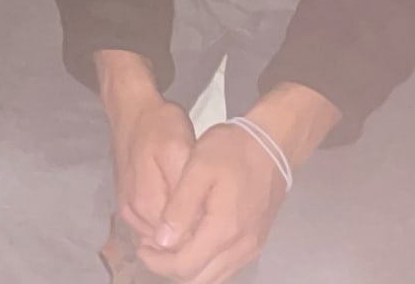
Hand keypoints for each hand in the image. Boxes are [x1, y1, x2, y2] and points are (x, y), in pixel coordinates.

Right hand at [99, 56, 198, 252]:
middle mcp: (134, 214)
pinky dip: (170, 224)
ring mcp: (129, 213)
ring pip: (162, 238)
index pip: (181, 240)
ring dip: (182, 230)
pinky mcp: (128, 207)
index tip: (218, 215)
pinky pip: (153, 229)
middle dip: (193, 233)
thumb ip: (184, 191)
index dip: (202, 232)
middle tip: (212, 211)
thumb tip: (195, 225)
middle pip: (170, 243)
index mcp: (146, 203)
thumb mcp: (179, 149)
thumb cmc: (159, 126)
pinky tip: (185, 207)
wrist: (133, 111)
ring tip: (201, 208)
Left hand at [133, 120, 294, 282]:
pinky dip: (204, 264)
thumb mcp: (198, 168)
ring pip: (213, 278)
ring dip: (187, 269)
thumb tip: (161, 241)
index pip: (185, 267)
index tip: (142, 246)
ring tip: (166, 246)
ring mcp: (250, 248)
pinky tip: (190, 242)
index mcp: (224, 229)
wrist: (272, 144)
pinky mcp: (255, 244)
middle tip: (150, 247)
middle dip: (169, 269)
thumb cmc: (232, 150)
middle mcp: (240, 247)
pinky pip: (225, 268)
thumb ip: (179, 207)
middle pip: (198, 280)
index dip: (158, 262)